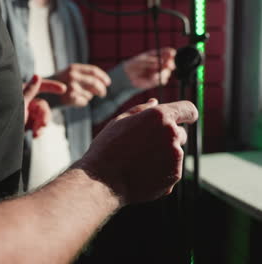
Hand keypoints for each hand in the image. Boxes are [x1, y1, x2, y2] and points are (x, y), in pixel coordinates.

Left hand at [23, 75, 65, 136]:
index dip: (52, 87)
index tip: (63, 89)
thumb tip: (37, 76)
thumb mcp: (17, 102)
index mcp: (22, 93)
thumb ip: (29, 90)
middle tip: (43, 124)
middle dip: (44, 115)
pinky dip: (38, 131)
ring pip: (42, 117)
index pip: (40, 86)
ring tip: (37, 133)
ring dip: (42, 125)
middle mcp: (26, 102)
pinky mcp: (27, 125)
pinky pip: (38, 127)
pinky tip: (36, 135)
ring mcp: (27, 114)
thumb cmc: (1, 115)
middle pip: (43, 106)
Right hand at [53, 64, 110, 106]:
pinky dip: (82, 103)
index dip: (103, 77)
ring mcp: (71, 87)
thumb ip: (82, 75)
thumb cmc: (56, 85)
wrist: (40, 93)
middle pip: (95, 83)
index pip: (94, 71)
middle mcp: (72, 76)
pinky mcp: (70, 98)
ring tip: (76, 96)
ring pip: (90, 94)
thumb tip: (103, 81)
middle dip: (102, 90)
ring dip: (87, 97)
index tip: (108, 83)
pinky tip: (73, 101)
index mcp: (73, 68)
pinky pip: (84, 102)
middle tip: (103, 94)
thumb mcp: (67, 74)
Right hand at [77, 98, 197, 204]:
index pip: (188, 109)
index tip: (186, 118)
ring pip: (174, 153)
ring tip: (138, 162)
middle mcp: (172, 134)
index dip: (187, 113)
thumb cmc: (107, 149)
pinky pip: (171, 170)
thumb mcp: (119, 122)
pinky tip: (141, 173)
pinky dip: (160, 171)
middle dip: (167, 137)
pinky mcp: (174, 175)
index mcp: (159, 117)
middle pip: (180, 133)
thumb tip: (155, 103)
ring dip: (162, 155)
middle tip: (143, 146)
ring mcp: (175, 157)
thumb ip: (141, 110)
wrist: (104, 181)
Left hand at [123, 47, 175, 89]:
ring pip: (167, 72)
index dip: (170, 52)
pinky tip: (152, 78)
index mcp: (156, 56)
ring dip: (163, 72)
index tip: (172, 53)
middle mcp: (160, 64)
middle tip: (169, 65)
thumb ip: (150, 60)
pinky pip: (162, 80)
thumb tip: (160, 61)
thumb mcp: (141, 60)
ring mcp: (159, 72)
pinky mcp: (157, 81)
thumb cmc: (133, 65)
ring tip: (154, 74)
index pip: (166, 53)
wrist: (127, 76)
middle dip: (170, 63)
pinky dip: (159, 79)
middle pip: (169, 62)